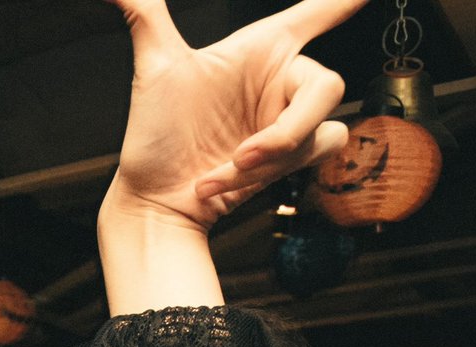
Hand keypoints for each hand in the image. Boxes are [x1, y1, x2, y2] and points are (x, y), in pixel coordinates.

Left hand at [106, 0, 360, 230]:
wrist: (156, 199)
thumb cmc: (155, 135)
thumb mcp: (154, 69)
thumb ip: (145, 15)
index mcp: (260, 49)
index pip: (314, 13)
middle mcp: (281, 79)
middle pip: (329, 84)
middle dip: (287, 129)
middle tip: (243, 154)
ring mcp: (290, 117)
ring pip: (322, 126)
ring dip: (270, 156)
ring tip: (221, 170)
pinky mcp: (296, 155)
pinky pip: (315, 154)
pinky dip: (271, 172)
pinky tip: (227, 180)